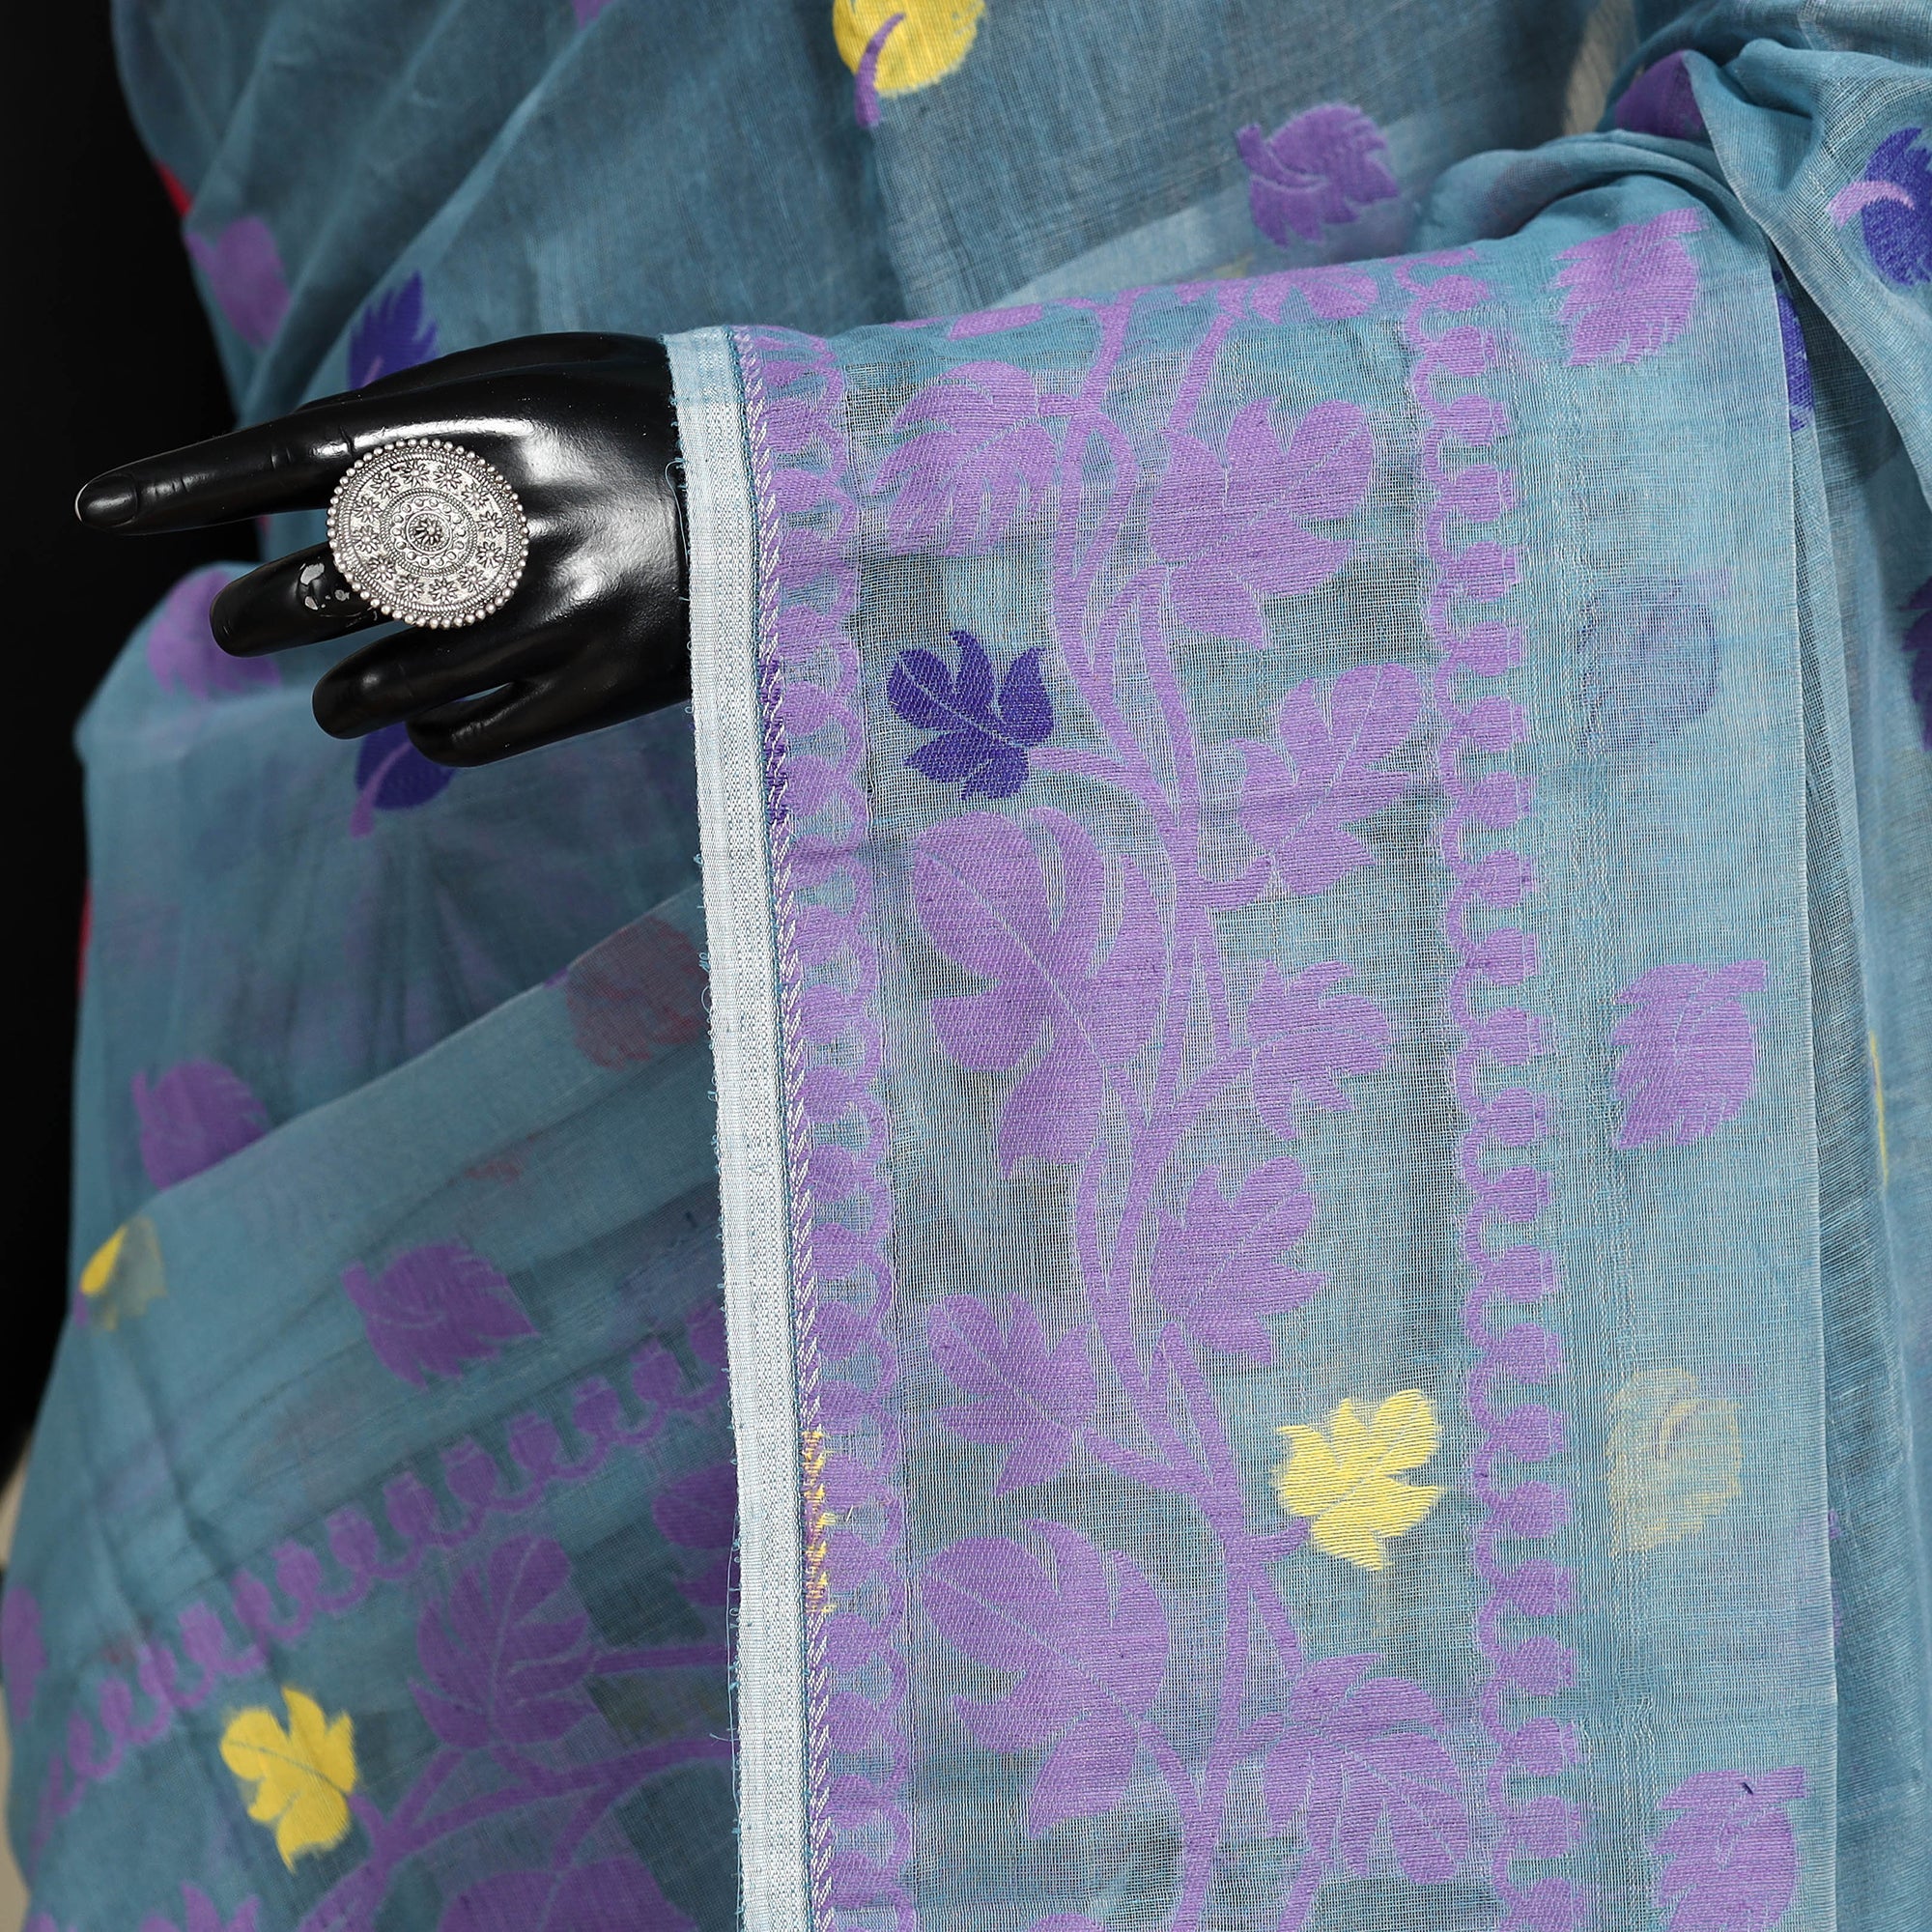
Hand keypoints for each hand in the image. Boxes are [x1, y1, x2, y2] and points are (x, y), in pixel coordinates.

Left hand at [75, 334, 687, 764]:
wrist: (806, 505)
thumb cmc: (659, 425)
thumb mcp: (549, 374)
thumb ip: (435, 416)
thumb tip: (316, 483)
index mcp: (491, 423)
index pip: (297, 453)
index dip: (189, 485)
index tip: (99, 514)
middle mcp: (510, 521)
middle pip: (319, 589)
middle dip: (251, 616)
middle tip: (236, 623)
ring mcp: (555, 616)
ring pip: (377, 687)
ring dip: (336, 698)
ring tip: (335, 696)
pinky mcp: (599, 694)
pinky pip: (462, 735)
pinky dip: (424, 733)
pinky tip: (426, 719)